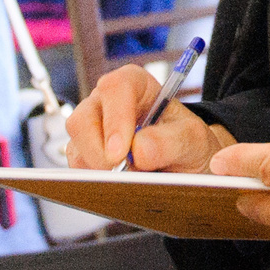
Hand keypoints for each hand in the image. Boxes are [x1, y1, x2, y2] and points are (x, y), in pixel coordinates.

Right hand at [68, 64, 225, 171]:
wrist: (185, 164)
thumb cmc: (187, 142)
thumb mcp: (194, 140)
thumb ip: (172, 141)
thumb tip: (138, 151)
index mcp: (135, 85)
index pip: (115, 88)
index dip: (115, 119)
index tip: (121, 153)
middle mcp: (107, 102)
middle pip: (82, 120)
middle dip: (100, 153)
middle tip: (124, 175)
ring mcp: (91, 128)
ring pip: (76, 148)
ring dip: (100, 170)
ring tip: (132, 180)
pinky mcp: (84, 153)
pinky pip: (77, 168)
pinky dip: (95, 181)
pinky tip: (120, 185)